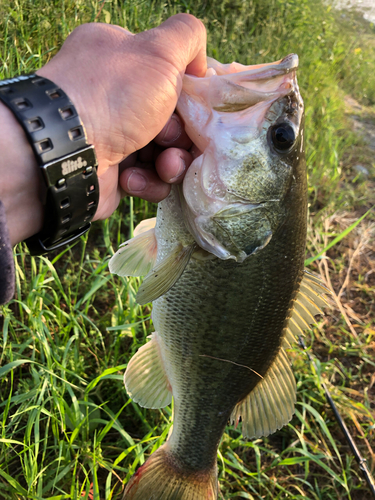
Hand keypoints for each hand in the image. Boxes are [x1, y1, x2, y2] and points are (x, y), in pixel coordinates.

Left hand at [37, 14, 206, 218]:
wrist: (69, 154)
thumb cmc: (115, 96)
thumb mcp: (158, 51)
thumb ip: (186, 36)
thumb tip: (200, 61)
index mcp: (120, 61)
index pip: (168, 79)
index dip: (187, 98)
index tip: (193, 110)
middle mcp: (114, 98)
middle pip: (171, 121)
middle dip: (180, 136)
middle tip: (170, 140)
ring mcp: (113, 137)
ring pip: (164, 154)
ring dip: (171, 164)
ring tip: (163, 166)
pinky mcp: (114, 174)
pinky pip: (148, 180)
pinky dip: (148, 182)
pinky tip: (132, 178)